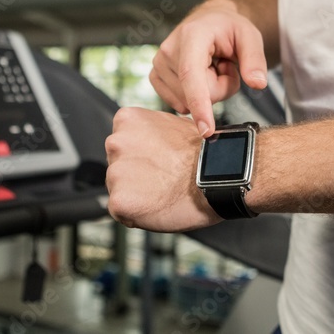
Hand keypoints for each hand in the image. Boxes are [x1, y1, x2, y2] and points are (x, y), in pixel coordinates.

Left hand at [105, 107, 221, 231]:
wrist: (218, 175)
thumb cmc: (203, 153)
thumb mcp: (174, 125)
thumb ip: (152, 132)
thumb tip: (148, 140)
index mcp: (127, 120)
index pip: (122, 144)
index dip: (141, 156)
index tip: (159, 161)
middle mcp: (115, 143)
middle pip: (118, 166)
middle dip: (135, 174)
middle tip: (163, 178)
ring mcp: (115, 172)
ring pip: (119, 189)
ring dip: (136, 194)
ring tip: (163, 191)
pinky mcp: (119, 200)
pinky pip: (121, 211)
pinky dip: (136, 214)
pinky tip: (157, 205)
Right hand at [151, 0, 267, 136]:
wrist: (209, 21)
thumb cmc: (228, 28)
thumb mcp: (250, 36)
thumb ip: (255, 60)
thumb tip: (258, 84)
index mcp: (192, 35)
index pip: (192, 75)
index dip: (199, 104)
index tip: (206, 130)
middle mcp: (169, 49)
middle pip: (199, 94)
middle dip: (220, 87)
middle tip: (224, 65)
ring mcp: (159, 64)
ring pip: (189, 103)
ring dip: (208, 91)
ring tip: (211, 67)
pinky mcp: (156, 77)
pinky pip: (180, 104)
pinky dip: (195, 95)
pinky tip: (199, 75)